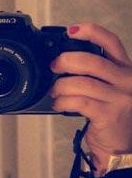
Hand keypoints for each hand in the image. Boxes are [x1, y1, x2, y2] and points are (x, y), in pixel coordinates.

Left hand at [50, 23, 131, 175]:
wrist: (121, 147)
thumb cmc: (110, 116)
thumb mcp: (107, 89)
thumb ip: (93, 75)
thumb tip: (62, 62)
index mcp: (125, 69)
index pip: (111, 42)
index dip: (91, 32)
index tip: (71, 30)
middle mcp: (127, 80)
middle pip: (92, 61)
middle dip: (66, 61)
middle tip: (54, 66)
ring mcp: (120, 97)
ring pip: (82, 82)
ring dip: (60, 86)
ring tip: (55, 92)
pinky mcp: (109, 114)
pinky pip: (79, 101)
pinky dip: (62, 101)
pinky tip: (58, 104)